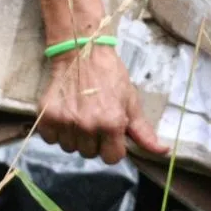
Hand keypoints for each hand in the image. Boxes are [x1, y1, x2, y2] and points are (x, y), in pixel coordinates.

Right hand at [35, 44, 166, 163]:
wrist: (81, 52)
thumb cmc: (110, 75)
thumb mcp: (131, 100)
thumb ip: (143, 131)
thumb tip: (163, 152)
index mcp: (112, 123)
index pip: (111, 158)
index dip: (112, 146)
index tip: (110, 132)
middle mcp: (88, 125)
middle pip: (90, 154)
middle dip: (93, 140)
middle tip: (93, 118)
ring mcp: (66, 121)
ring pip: (70, 148)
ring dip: (74, 136)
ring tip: (79, 114)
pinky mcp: (47, 116)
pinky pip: (50, 139)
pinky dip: (55, 131)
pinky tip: (64, 114)